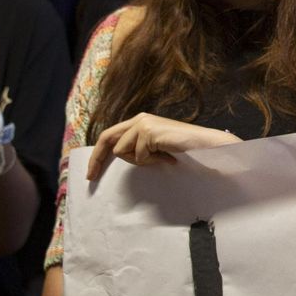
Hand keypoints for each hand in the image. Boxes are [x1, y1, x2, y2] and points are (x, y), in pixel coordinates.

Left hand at [86, 114, 240, 180]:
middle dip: (97, 158)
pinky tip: (167, 157)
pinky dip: (151, 161)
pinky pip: (138, 155)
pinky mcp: (148, 131)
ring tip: (160, 158)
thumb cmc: (182, 147)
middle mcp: (139, 118)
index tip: (92, 172)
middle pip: (107, 138)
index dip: (98, 154)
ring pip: (122, 151)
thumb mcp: (154, 146)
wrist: (204, 144)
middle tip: (91, 177)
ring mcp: (143, 123)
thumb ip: (138, 146)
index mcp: (139, 120)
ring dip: (139, 161)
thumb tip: (117, 155)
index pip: (110, 135)